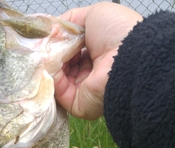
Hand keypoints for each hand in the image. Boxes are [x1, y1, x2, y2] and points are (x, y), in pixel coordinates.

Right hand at [54, 2, 142, 119]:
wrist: (129, 56)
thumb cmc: (117, 33)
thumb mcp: (94, 15)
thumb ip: (70, 21)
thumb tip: (50, 30)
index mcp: (97, 54)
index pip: (71, 51)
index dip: (59, 43)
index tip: (48, 37)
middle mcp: (91, 73)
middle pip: (62, 65)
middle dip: (53, 54)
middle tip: (45, 45)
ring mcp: (84, 90)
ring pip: (58, 78)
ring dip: (51, 65)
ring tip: (48, 54)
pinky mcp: (78, 105)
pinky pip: (58, 92)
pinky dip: (52, 78)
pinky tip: (52, 65)